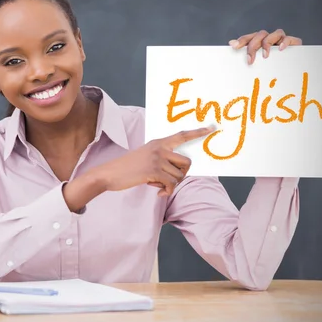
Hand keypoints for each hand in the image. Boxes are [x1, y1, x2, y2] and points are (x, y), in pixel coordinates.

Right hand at [96, 126, 215, 196]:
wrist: (109, 173)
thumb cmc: (128, 167)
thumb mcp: (145, 156)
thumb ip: (161, 157)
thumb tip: (180, 169)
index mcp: (158, 142)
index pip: (182, 135)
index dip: (197, 132)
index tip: (211, 128)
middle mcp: (160, 148)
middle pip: (187, 162)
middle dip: (181, 175)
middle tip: (168, 180)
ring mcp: (157, 159)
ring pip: (179, 176)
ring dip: (170, 184)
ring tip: (156, 184)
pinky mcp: (154, 171)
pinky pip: (172, 184)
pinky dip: (167, 191)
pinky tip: (158, 192)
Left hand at [228, 29, 302, 64]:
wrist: (292, 75)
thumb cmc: (271, 71)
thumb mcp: (257, 66)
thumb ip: (247, 56)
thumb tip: (231, 44)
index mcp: (260, 43)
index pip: (250, 38)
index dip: (242, 40)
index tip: (234, 47)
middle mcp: (271, 39)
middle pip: (261, 35)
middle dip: (253, 46)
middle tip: (250, 60)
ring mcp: (282, 40)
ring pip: (276, 33)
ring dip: (268, 43)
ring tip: (265, 56)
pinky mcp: (294, 44)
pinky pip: (290, 39)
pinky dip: (285, 42)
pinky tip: (281, 49)